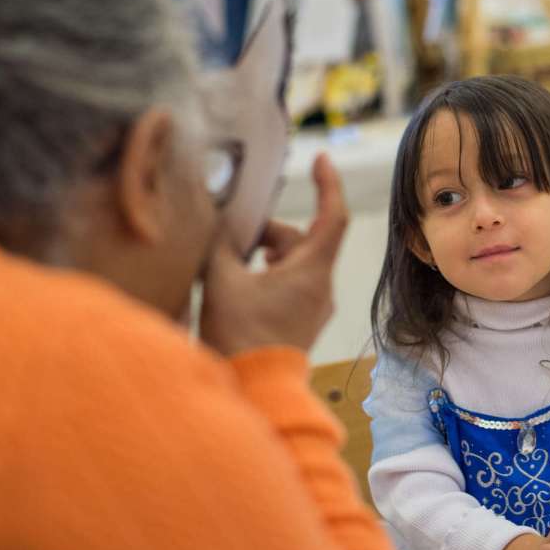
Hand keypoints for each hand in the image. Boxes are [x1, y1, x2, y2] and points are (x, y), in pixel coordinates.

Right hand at [200, 153, 348, 356]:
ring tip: (232, 261)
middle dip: (268, 232)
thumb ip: (221, 244)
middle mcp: (321, 287)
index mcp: (312, 271)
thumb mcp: (222, 281)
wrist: (253, 390)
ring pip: (294, 263)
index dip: (329, 184)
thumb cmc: (241, 337)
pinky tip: (241, 282)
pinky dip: (269, 274)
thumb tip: (217, 220)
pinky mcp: (302, 322)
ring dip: (265, 255)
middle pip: (302, 240)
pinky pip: (291, 284)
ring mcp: (314, 307)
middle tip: (232, 233)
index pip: (333, 216)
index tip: (322, 159)